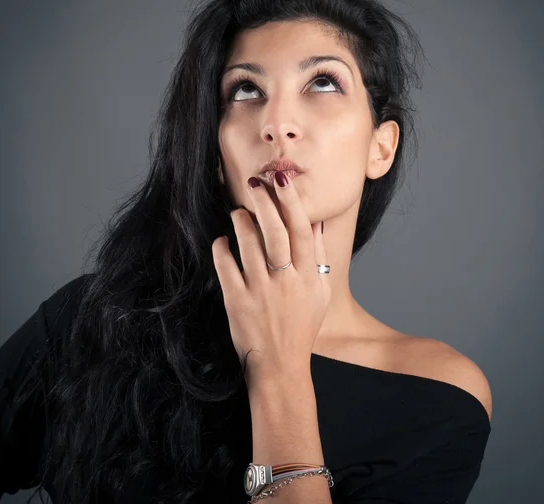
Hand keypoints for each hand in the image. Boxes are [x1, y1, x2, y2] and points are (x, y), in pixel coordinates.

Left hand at [211, 171, 330, 387]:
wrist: (280, 364)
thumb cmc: (302, 325)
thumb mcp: (320, 291)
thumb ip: (318, 255)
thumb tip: (316, 222)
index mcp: (309, 276)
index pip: (302, 230)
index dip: (291, 201)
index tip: (281, 179)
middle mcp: (286, 282)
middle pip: (276, 233)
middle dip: (265, 203)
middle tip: (254, 184)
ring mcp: (260, 292)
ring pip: (249, 246)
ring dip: (242, 222)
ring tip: (238, 211)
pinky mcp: (237, 302)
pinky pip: (226, 268)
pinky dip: (222, 249)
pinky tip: (222, 240)